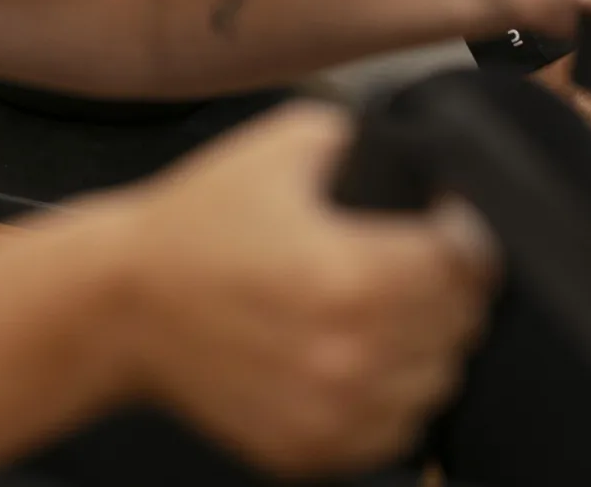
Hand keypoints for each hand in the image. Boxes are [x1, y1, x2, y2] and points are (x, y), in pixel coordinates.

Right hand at [113, 105, 497, 477]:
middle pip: (461, 324)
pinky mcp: (311, 451)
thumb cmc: (196, 222)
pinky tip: (350, 353)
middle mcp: (351, 354)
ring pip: (437, 382)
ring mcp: (333, 413)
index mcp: (353, 275)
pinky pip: (396, 430)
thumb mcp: (284, 143)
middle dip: (444, 286)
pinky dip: (387, 394)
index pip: (469, 263)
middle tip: (405, 260)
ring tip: (377, 309)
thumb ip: (365, 139)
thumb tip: (424, 156)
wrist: (122, 302)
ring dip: (422, 343)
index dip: (463, 233)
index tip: (442, 223)